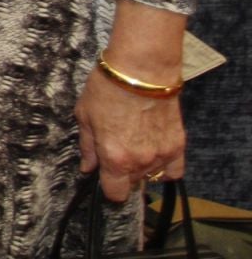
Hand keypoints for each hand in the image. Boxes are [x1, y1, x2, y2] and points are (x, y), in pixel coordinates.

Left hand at [78, 65, 185, 202]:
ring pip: (151, 176)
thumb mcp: (85, 116)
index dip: (108, 187)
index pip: (115, 194)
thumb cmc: (107, 88)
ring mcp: (162, 155)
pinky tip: (154, 152)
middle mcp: (141, 162)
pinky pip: (174, 170)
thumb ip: (87, 147)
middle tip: (116, 150)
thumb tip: (87, 168)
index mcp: (115, 158)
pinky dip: (165, 166)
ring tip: (134, 143)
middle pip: (132, 184)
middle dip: (122, 173)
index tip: (104, 176)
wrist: (141, 69)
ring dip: (142, 168)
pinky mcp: (179, 145)